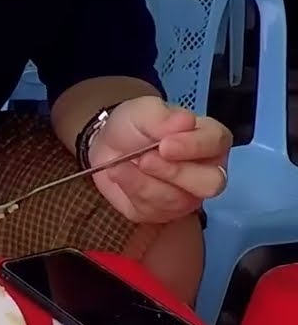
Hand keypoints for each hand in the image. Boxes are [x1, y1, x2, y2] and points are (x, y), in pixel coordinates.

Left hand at [89, 95, 231, 223]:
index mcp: (208, 138)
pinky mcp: (164, 213)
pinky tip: (120, 174)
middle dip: (174, 173)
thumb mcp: (142, 111)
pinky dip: (133, 190)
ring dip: (146, 182)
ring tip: (123, 164)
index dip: (194, 146)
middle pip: (211, 183)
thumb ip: (162, 116)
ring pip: (180, 201)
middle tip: (145, 160)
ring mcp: (188, 196)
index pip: (218, 143)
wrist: (105, 146)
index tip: (165, 144)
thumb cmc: (133, 126)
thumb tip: (187, 120)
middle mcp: (206, 170)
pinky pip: (155, 211)